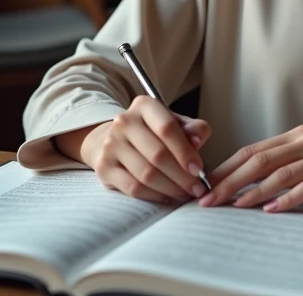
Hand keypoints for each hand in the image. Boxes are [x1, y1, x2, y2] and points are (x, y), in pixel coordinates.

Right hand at [78, 96, 211, 204]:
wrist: (115, 140)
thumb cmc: (152, 133)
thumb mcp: (175, 124)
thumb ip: (192, 129)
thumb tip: (199, 139)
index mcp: (144, 105)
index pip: (167, 128)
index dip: (185, 151)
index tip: (199, 170)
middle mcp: (124, 122)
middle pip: (158, 154)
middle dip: (182, 176)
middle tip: (197, 189)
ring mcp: (110, 144)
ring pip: (146, 174)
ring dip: (170, 188)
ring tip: (185, 194)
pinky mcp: (103, 167)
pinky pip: (133, 188)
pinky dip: (154, 196)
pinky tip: (167, 197)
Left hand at [199, 125, 302, 212]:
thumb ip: (288, 166)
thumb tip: (248, 186)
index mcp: (299, 136)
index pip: (253, 151)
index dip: (226, 168)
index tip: (204, 186)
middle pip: (259, 160)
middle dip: (229, 181)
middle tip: (207, 200)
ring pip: (279, 173)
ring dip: (251, 191)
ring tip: (232, 206)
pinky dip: (287, 199)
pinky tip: (271, 211)